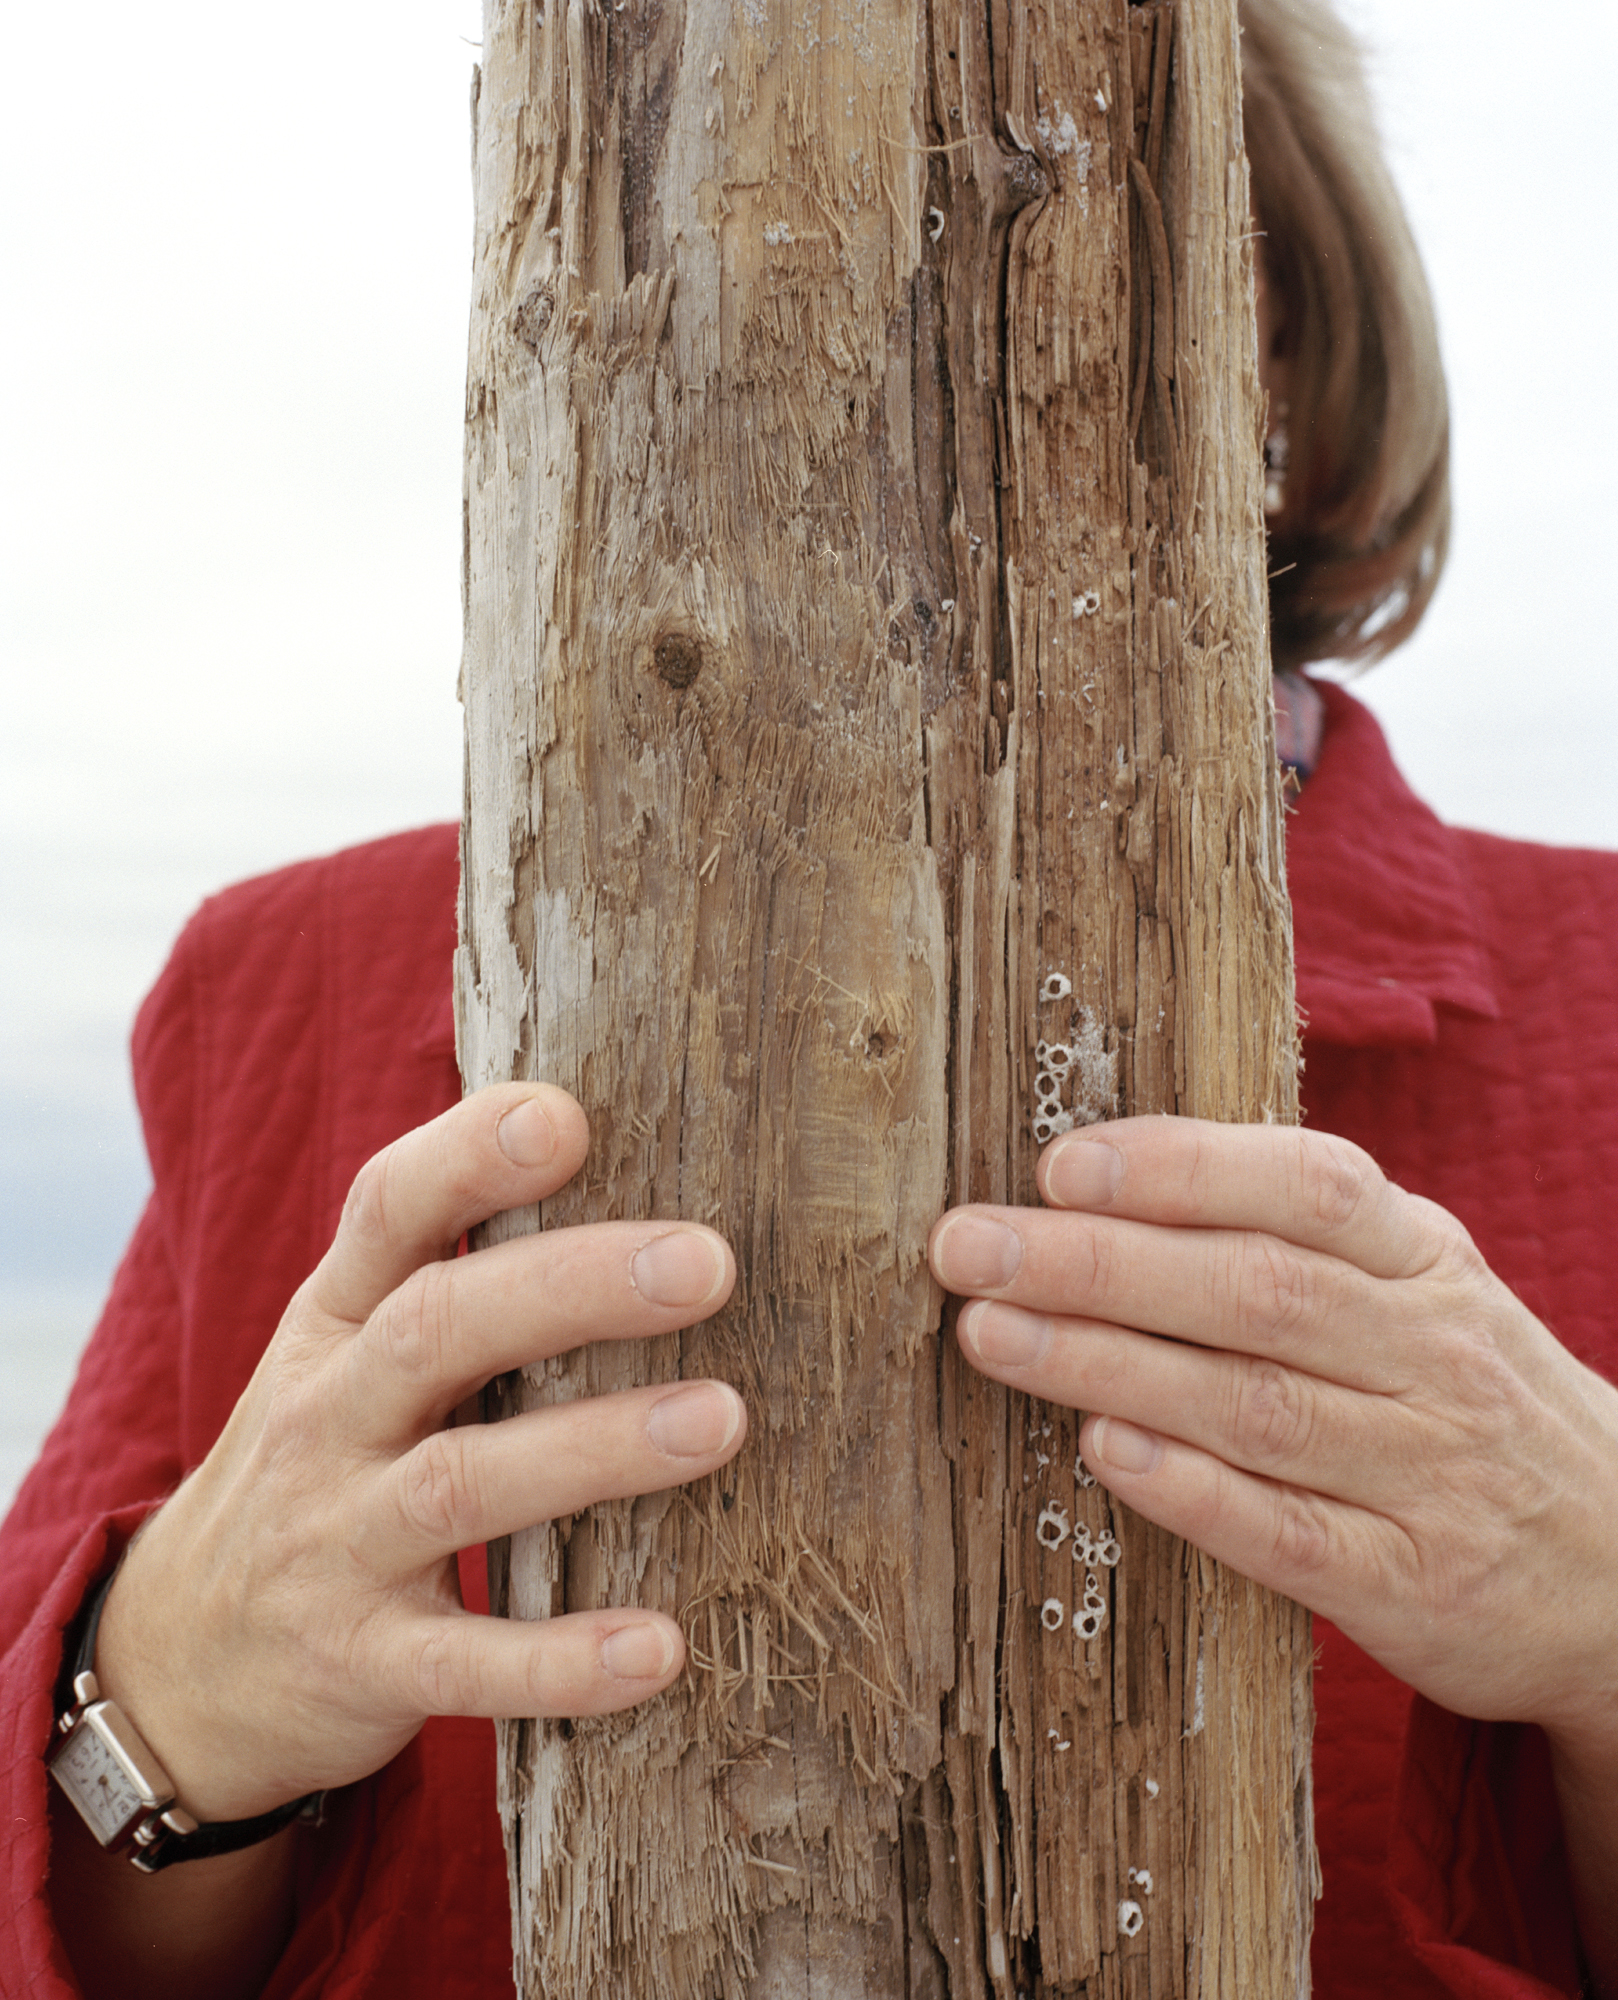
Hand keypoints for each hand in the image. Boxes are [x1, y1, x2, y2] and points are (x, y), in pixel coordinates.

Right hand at [96, 1084, 746, 1822]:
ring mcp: (337, 1546)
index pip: (386, 1213)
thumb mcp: (343, 1356)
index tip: (566, 1117)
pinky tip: (660, 1649)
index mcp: (334, 1325)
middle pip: (439, 1331)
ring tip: (721, 1418)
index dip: (468, 1159)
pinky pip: (466, 1666)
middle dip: (572, 1287)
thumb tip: (592, 1132)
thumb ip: (445, 1271)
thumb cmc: (317, 1465)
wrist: (177, 1665)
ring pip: (463, 1486)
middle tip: (706, 1263)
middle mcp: (327, 1420)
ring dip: (594, 1450)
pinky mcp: (364, 1666)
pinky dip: (561, 1661)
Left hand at [927, 1117, 1617, 1756]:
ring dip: (1109, 1365)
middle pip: (1254, 1290)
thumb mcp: (1422, 1286)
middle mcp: (1431, 1353)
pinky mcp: (1409, 1582)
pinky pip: (1287, 1532)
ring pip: (1253, 1403)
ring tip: (990, 1333)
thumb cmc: (1467, 1396)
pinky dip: (1190, 1490)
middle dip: (1098, 1263)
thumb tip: (1107, 1184)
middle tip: (969, 1247)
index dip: (1182, 1168)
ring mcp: (1426, 1472)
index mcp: (1426, 1258)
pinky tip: (1099, 1452)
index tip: (1060, 1164)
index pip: (1308, 1185)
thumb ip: (1296, 1235)